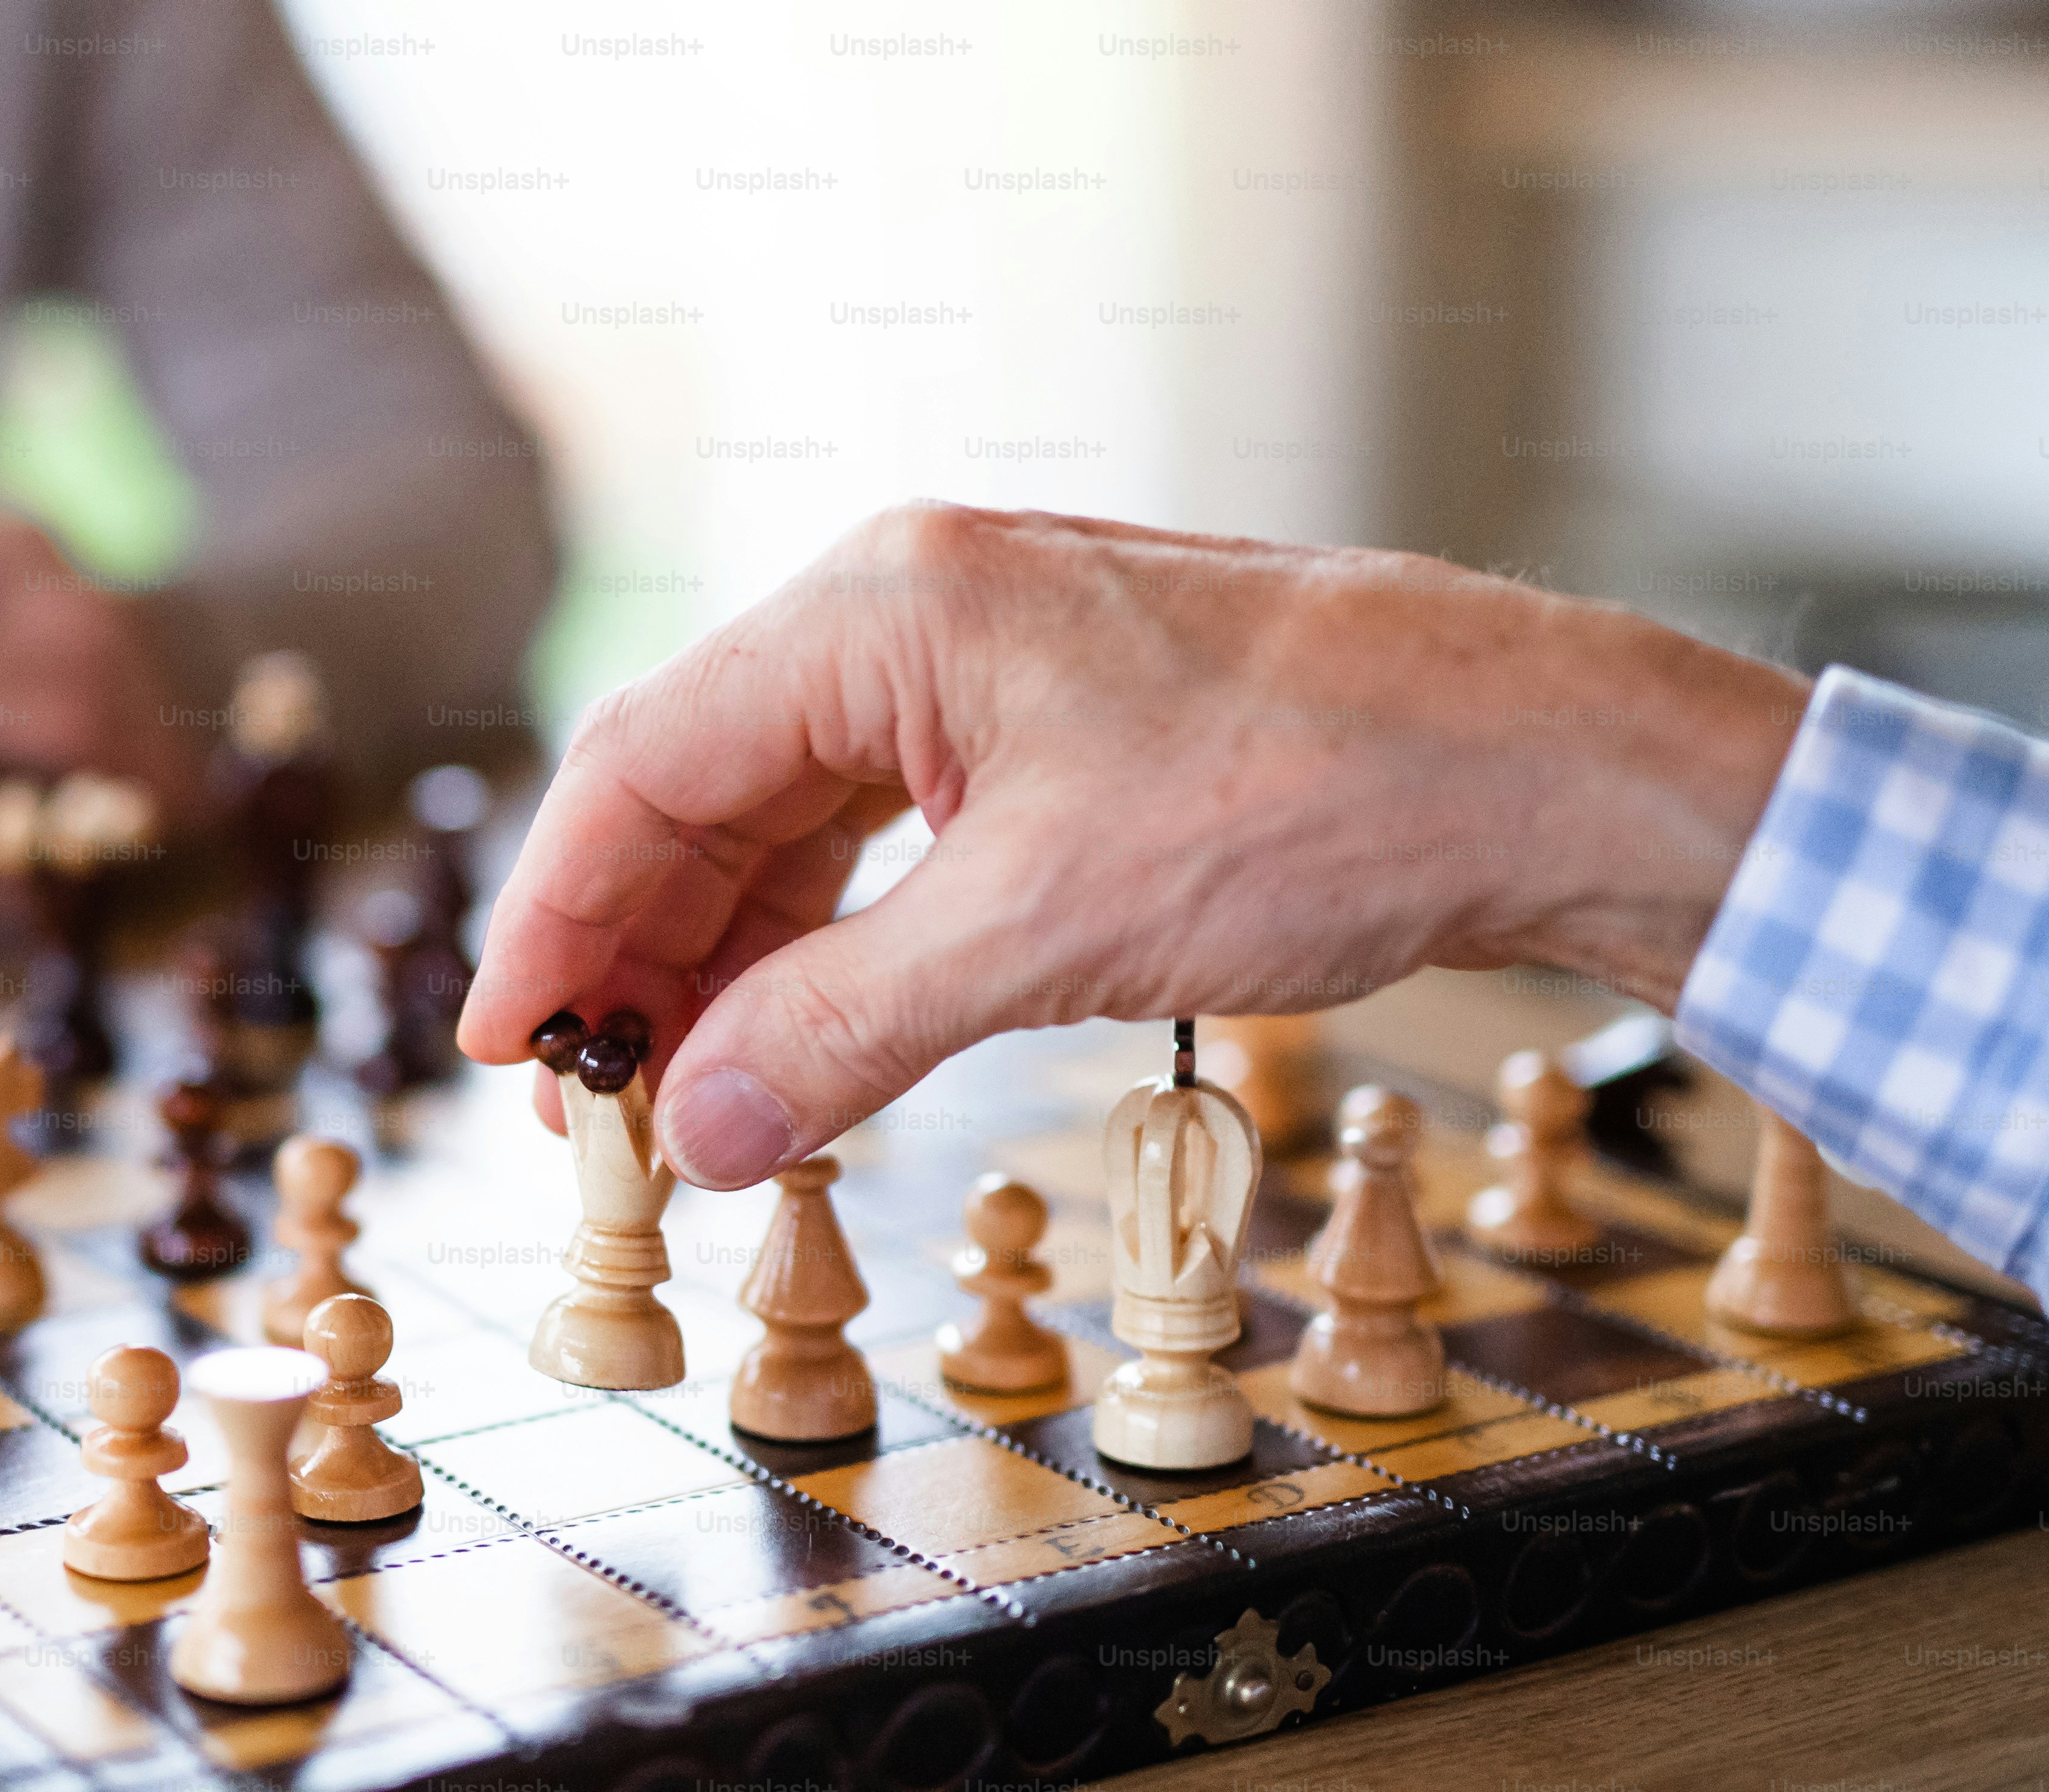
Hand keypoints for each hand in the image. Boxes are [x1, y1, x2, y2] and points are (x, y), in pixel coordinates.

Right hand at [456, 503, 1805, 1188]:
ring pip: (795, 821)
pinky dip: (832, 947)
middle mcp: (916, 613)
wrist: (1542, 760)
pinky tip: (805, 1041)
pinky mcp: (1052, 732)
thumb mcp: (1046, 928)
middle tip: (593, 1108)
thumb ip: (845, 1026)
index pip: (648, 761)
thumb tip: (695, 1130)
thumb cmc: (1320, 794)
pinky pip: (887, 839)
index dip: (557, 913)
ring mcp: (988, 666)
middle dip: (639, 952)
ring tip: (689, 1101)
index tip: (506, 1046)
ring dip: (730, 962)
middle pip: (705, 788)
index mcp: (887, 609)